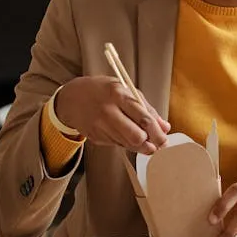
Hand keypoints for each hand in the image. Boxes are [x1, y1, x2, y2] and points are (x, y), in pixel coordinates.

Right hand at [52, 75, 170, 153]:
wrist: (72, 98)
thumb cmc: (103, 91)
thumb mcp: (125, 90)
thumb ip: (147, 108)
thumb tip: (165, 127)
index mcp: (119, 95)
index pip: (143, 118)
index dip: (157, 132)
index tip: (164, 138)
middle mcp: (108, 111)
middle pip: (136, 136)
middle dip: (149, 143)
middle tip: (156, 144)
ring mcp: (100, 126)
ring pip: (128, 145)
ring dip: (140, 146)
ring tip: (144, 140)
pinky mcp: (95, 137)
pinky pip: (118, 145)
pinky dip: (126, 143)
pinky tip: (126, 135)